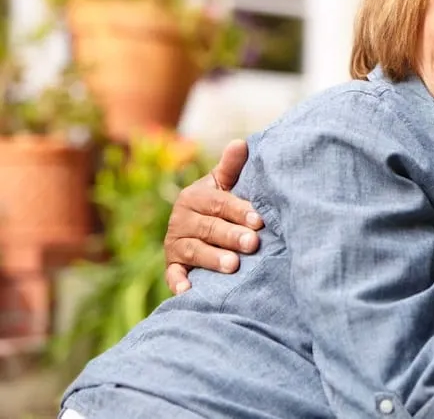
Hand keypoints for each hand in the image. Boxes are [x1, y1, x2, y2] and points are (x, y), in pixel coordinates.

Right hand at [163, 139, 261, 293]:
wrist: (197, 229)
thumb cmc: (219, 205)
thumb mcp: (223, 185)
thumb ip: (231, 168)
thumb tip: (242, 143)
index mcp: (194, 196)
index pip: (219, 203)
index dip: (240, 211)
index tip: (260, 220)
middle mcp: (180, 219)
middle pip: (209, 228)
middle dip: (231, 236)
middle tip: (253, 243)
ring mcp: (175, 243)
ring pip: (194, 251)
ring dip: (213, 258)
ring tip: (233, 265)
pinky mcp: (172, 266)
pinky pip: (173, 275)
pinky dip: (179, 283)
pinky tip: (189, 291)